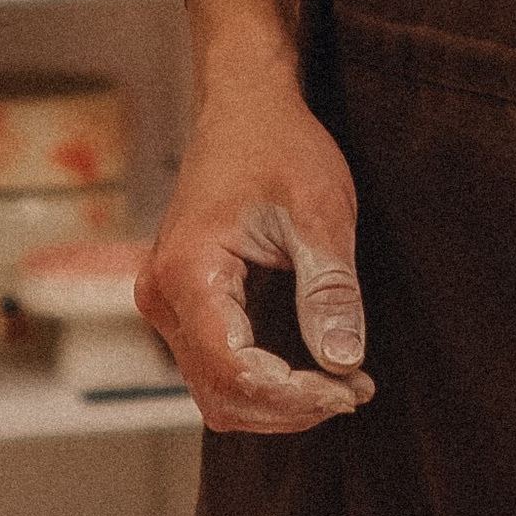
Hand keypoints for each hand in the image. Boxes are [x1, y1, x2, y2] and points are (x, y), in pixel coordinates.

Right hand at [137, 83, 371, 432]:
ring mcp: (166, 303)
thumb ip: (329, 290)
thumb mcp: (320, 213)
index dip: (293, 397)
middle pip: (220, 394)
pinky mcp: (182, 305)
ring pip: (216, 391)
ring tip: (340, 384)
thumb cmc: (279, 147)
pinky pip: (215, 368)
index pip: (233, 371)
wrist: (244, 108)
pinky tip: (312, 370)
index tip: (350, 390)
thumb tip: (343, 363)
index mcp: (188, 271)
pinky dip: (262, 382)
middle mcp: (162, 296)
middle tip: (353, 391)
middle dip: (289, 407)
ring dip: (277, 402)